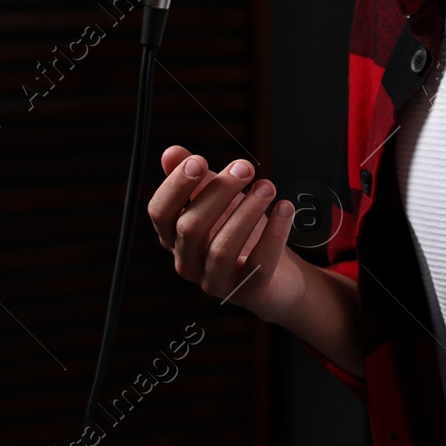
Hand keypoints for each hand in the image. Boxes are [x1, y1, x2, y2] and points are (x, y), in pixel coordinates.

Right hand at [147, 145, 306, 322]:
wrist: (279, 274)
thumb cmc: (243, 232)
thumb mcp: (219, 200)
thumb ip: (197, 179)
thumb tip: (171, 152)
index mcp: (174, 237)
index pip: (159, 213)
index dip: (175, 186)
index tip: (199, 160)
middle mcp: (188, 262)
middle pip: (190, 228)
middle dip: (218, 193)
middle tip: (245, 167)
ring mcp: (215, 282)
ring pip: (222, 249)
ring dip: (247, 212)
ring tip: (268, 186)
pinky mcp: (248, 293)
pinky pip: (259, 265)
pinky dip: (274, 234)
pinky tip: (286, 208)